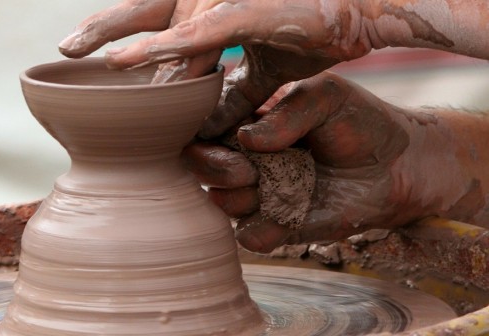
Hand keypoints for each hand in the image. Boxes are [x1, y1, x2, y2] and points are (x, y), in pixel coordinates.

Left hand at [59, 0, 385, 136]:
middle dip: (104, 27)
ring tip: (77, 50)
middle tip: (64, 49)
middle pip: (147, 10)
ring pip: (162, 15)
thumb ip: (232, 95)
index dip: (130, 41)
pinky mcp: (248, 10)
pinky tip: (126, 60)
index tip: (96, 64)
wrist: (366, 15)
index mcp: (215, 10)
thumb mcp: (265, 73)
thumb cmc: (317, 34)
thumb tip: (206, 124)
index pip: (162, 24)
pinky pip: (198, 31)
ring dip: (119, 31)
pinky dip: (163, 47)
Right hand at [182, 72, 418, 252]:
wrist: (399, 165)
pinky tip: (293, 212)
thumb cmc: (360, 121)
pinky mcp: (277, 224)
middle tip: (248, 170)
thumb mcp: (327, 98)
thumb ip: (287, 113)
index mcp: (249, 116)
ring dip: (242, 197)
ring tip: (280, 185)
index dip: (207, 132)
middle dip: (216, 169)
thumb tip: (246, 139)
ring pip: (221, 201)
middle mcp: (245, 154)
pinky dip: (264, 229)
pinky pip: (249, 236)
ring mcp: (259, 190)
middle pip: (199, 165)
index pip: (204, 124)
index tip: (232, 136)